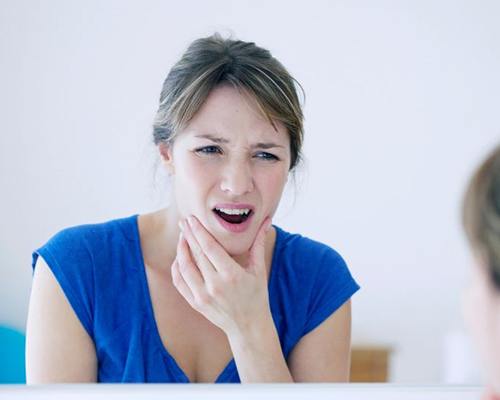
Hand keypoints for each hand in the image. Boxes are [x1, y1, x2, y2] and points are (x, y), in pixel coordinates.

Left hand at [171, 215, 272, 336]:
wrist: (248, 326)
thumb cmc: (256, 295)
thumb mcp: (259, 270)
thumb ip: (259, 243)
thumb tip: (267, 221)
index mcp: (231, 274)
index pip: (209, 247)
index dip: (198, 231)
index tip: (191, 219)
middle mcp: (215, 285)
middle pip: (196, 254)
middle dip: (188, 235)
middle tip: (184, 221)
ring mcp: (203, 296)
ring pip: (185, 267)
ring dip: (181, 249)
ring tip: (182, 236)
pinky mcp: (196, 303)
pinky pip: (180, 282)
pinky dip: (177, 268)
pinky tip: (179, 257)